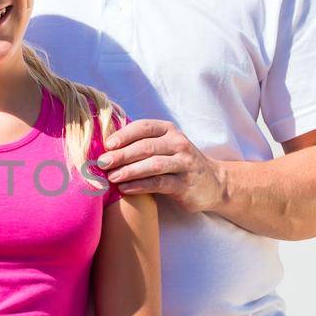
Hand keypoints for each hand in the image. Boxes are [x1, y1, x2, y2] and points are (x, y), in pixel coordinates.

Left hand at [98, 119, 226, 211]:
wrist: (213, 182)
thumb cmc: (177, 163)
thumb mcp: (164, 147)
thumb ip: (140, 144)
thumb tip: (104, 148)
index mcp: (169, 130)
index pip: (143, 127)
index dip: (123, 135)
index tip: (106, 145)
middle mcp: (178, 143)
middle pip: (145, 146)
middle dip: (121, 155)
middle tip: (102, 163)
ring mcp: (184, 163)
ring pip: (153, 165)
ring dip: (129, 171)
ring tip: (111, 177)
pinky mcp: (186, 184)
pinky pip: (160, 184)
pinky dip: (140, 185)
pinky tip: (125, 189)